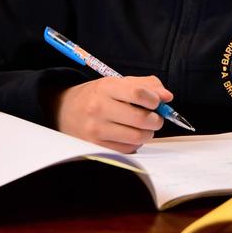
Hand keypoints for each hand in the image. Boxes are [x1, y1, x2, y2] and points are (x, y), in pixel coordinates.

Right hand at [49, 76, 166, 152]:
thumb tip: (167, 97)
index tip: (157, 102)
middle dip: (156, 120)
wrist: (64, 110)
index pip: (138, 93)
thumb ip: (146, 85)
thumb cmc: (97, 96)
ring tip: (143, 127)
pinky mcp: (96, 146)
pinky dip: (135, 144)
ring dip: (147, 133)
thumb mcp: (117, 83)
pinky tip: (129, 135)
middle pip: (142, 118)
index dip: (155, 99)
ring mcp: (96, 129)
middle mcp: (99, 108)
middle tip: (155, 118)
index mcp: (106, 87)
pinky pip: (128, 149)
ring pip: (137, 137)